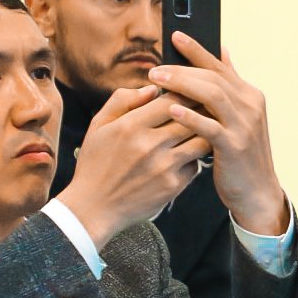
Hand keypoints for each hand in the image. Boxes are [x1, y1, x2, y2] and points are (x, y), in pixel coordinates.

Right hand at [58, 85, 212, 242]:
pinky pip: (195, 165)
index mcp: (130, 126)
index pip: (173, 100)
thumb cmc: (95, 163)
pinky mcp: (172, 186)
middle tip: (204, 109)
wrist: (93, 208)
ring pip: (201, 141)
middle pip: (192, 119)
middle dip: (200, 112)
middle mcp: (149, 145)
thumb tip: (153, 89)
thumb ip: (122, 100)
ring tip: (201, 131)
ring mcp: (163, 167)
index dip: (185, 94)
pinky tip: (185, 156)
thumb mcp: (99, 126)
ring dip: (203, 135)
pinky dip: (193, 159)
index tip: (188, 94)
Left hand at [150, 34, 289, 237]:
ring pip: (212, 95)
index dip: (197, 50)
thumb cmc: (241, 154)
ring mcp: (244, 125)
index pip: (219, 66)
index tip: (175, 36)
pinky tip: (171, 109)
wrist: (257, 191)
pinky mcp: (234, 146)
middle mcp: (250, 106)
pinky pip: (210, 126)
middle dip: (182, 68)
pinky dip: (190, 116)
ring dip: (182, 85)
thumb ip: (231, 85)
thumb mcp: (240, 116)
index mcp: (249, 95)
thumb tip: (222, 52)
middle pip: (213, 77)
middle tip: (155, 67)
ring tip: (157, 81)